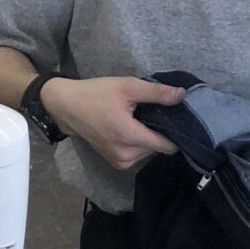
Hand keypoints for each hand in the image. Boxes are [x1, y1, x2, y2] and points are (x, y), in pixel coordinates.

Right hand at [43, 77, 181, 171]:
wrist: (67, 106)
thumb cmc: (96, 94)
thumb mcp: (127, 86)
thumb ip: (156, 93)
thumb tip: (182, 95)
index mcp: (130, 137)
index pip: (167, 146)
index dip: (175, 132)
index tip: (174, 118)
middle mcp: (127, 155)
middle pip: (158, 147)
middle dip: (158, 131)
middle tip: (149, 112)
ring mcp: (120, 161)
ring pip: (148, 151)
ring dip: (147, 137)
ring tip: (137, 118)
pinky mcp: (115, 162)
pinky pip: (137, 154)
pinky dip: (137, 143)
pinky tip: (129, 127)